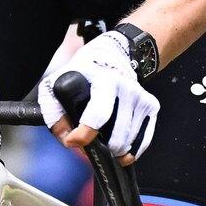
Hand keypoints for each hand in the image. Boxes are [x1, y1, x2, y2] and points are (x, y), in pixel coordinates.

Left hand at [40, 28, 157, 160]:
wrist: (115, 55)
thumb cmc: (83, 74)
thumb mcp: (58, 84)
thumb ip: (54, 113)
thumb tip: (68, 141)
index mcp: (104, 80)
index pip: (98, 114)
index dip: (85, 134)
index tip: (74, 141)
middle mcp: (127, 88)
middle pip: (116, 137)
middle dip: (101, 147)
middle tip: (91, 140)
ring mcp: (142, 98)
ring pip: (128, 143)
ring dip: (114, 149)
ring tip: (104, 138)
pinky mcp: (152, 106)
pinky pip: (143, 142)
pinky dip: (130, 150)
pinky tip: (120, 144)